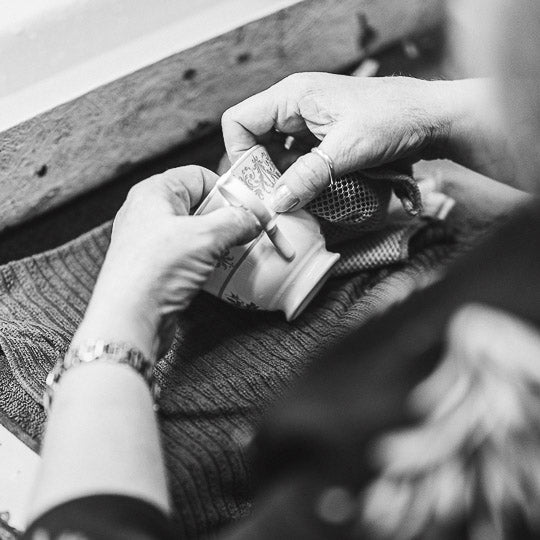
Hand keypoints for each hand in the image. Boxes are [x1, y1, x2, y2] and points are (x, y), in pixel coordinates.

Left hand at [73, 166, 260, 357]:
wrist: (129, 320)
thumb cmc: (156, 269)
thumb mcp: (205, 237)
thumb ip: (235, 221)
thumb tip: (253, 219)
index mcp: (154, 192)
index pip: (198, 176)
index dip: (226, 190)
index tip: (249, 208)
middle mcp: (149, 212)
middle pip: (198, 204)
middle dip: (225, 218)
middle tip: (246, 232)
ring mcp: (151, 241)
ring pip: (195, 231)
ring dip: (218, 241)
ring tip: (234, 252)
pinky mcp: (156, 266)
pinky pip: (188, 253)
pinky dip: (206, 259)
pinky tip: (217, 270)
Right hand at [222, 73, 478, 211]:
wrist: (431, 116)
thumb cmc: (393, 118)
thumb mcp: (346, 150)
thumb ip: (308, 176)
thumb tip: (277, 202)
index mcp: (291, 97)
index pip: (239, 121)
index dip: (238, 154)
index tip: (255, 185)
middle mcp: (294, 107)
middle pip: (254, 141)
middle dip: (261, 172)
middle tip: (274, 201)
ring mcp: (308, 122)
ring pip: (275, 154)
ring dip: (281, 179)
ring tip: (293, 201)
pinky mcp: (322, 137)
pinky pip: (296, 159)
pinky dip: (298, 178)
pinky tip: (309, 193)